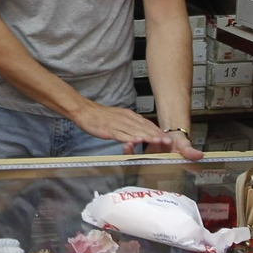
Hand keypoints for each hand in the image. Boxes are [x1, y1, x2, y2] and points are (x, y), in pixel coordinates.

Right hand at [74, 102, 205, 159]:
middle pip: (143, 127)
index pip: (146, 124)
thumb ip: (129, 124)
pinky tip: (137, 142)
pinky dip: (130, 138)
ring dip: (147, 137)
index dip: (157, 131)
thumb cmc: (99, 116)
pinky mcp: (109, 130)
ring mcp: (117, 124)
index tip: (167, 137)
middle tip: (167, 141)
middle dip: (156, 135)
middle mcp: (125, 119)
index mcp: (129, 116)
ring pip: (135, 131)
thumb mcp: (118, 117)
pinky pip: (121, 135)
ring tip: (158, 142)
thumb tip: (139, 131)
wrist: (84, 111)